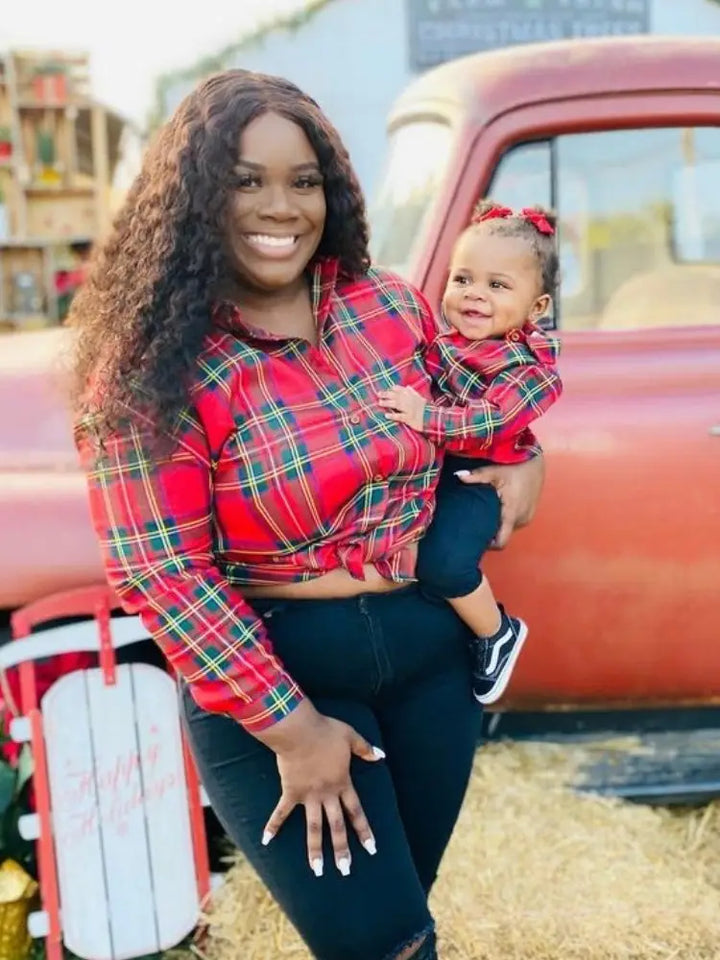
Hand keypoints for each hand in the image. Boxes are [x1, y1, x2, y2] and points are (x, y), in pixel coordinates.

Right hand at [256, 700, 382, 876]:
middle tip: (345, 871)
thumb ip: (365, 748)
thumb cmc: (325, 731)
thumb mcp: (350, 736)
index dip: (364, 831)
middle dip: (342, 850)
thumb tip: (381, 756)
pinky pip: (281, 812)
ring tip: (317, 871)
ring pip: (313, 828)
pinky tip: (266, 840)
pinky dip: (273, 826)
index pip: (356, 812)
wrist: (299, 730)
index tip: (372, 850)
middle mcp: (326, 794)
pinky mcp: (290, 792)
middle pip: (336, 826)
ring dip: (315, 850)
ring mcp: (308, 796)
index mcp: (342, 783)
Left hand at [377, 385, 425, 431]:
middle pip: (397, 396)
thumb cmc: (426, 410)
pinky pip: (400, 417)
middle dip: (387, 394)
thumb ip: (413, 392)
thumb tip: (407, 386)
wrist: (433, 420)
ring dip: (388, 403)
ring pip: (397, 404)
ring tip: (380, 402)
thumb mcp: (421, 399)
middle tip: (379, 394)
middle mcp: (410, 401)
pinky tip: (386, 415)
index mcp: (413, 396)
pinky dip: (393, 416)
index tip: (387, 389)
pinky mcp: (409, 419)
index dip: (393, 389)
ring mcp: (410, 410)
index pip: (401, 389)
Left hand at [455, 454, 544, 548]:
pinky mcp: (531, 512)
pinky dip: (508, 517)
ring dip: (500, 523)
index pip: (501, 541)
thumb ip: (476, 476)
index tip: (477, 539)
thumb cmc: (515, 466)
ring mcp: (528, 516)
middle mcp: (522, 519)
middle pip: (504, 534)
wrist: (534, 460)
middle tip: (477, 521)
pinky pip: (516, 521)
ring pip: (510, 527)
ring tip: (488, 512)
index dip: (489, 544)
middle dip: (492, 530)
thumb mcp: (494, 471)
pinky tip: (500, 507)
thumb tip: (458, 476)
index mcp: (512, 514)